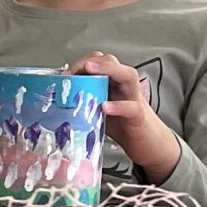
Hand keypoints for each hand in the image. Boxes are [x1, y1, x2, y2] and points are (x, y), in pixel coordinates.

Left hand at [70, 50, 180, 181]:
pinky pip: (131, 107)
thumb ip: (84, 102)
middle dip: (90, 62)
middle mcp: (124, 86)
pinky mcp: (139, 116)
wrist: (148, 145)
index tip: (63, 75)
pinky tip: (105, 107)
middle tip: (71, 72)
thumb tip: (57, 100)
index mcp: (112, 82)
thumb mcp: (98, 111)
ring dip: (108, 70)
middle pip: (111, 61)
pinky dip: (118, 106)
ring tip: (89, 70)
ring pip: (127, 75)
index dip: (80, 63)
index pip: (98, 61)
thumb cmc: (122, 126)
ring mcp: (134, 98)